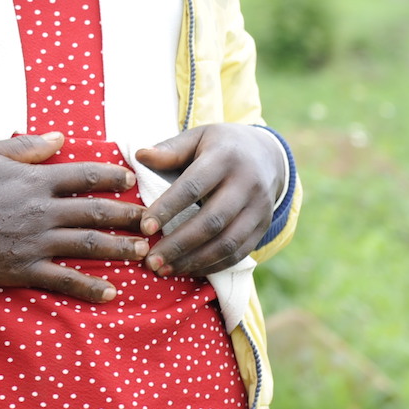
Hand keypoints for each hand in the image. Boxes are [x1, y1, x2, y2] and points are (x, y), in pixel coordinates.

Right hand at [0, 133, 145, 303]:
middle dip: (128, 214)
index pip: (85, 175)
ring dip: (120, 247)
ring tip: (143, 251)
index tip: (131, 180)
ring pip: (89, 244)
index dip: (112, 176)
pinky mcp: (23, 269)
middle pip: (96, 211)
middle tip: (153, 218)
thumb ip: (26, 147)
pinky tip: (112, 292)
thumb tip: (60, 139)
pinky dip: (90, 287)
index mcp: (34, 179)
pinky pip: (65, 280)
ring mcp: (35, 242)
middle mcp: (42, 210)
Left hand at [136, 124, 283, 277]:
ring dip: (194, 261)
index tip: (144, 227)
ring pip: (227, 243)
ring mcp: (259, 208)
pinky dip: (212, 266)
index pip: (193, 186)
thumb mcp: (198, 138)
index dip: (168, 208)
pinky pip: (239, 254)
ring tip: (164, 270)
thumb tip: (140, 155)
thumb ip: (170, 149)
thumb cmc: (221, 146)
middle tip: (151, 260)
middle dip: (179, 244)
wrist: (268, 154)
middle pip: (212, 221)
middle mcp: (247, 183)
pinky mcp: (264, 226)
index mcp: (225, 158)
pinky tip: (187, 270)